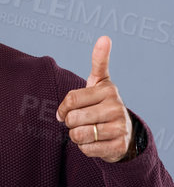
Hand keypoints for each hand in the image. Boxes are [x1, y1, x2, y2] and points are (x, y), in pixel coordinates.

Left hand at [55, 36, 132, 161]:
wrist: (124, 133)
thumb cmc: (103, 105)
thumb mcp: (100, 82)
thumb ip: (99, 61)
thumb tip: (104, 37)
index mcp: (108, 90)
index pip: (71, 99)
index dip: (63, 108)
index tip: (65, 111)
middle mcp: (117, 107)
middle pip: (73, 119)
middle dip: (70, 123)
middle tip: (81, 122)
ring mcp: (120, 127)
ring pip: (78, 135)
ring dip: (76, 136)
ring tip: (88, 131)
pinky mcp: (118, 146)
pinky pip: (87, 149)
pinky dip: (85, 148)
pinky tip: (96, 142)